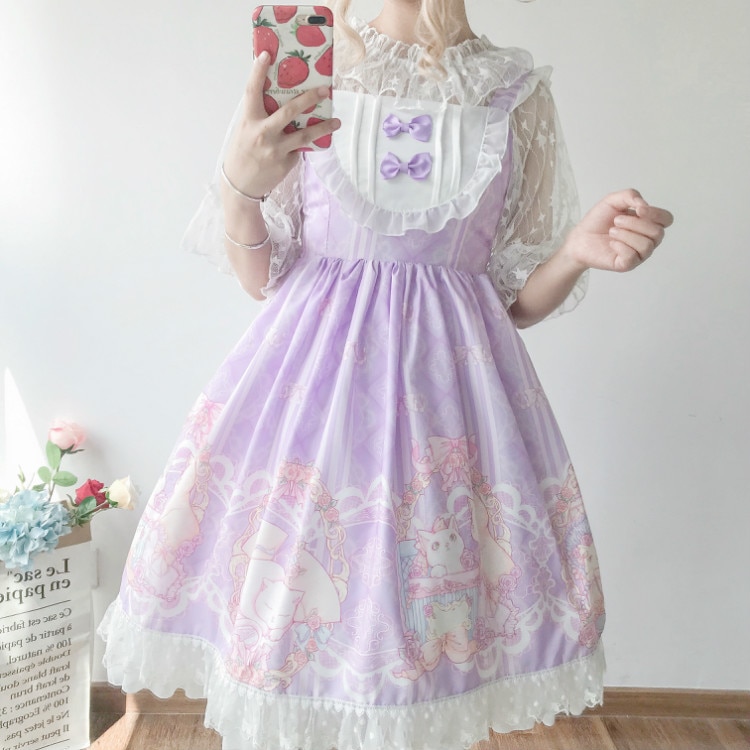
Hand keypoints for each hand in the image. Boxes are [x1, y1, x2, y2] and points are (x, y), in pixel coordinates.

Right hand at [222, 51, 340, 198]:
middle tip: (324, 90)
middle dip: (309, 98)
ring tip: (336, 122)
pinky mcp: (286, 164)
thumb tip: (277, 98)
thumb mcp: (244, 131)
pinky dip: (304, 145)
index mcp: (249, 121)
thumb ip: (259, 116)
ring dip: (323, 127)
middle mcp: (263, 134)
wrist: (239, 186)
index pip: (252, 91)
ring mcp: (276, 150)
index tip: (267, 55)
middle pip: (289, 111)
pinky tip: (311, 142)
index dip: (258, 71)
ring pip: (304, 135)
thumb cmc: (241, 154)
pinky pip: (299, 150)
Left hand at [561, 189, 673, 272]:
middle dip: (635, 224)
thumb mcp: (613, 200)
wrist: (580, 237)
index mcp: (648, 223)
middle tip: (616, 221)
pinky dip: (620, 246)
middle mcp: (647, 239)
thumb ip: (630, 195)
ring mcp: (638, 254)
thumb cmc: (598, 220)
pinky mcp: (627, 265)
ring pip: (646, 245)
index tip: (638, 209)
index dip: (655, 213)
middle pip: (658, 232)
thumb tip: (644, 205)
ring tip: (612, 232)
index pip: (667, 219)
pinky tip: (611, 244)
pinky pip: (632, 256)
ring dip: (626, 234)